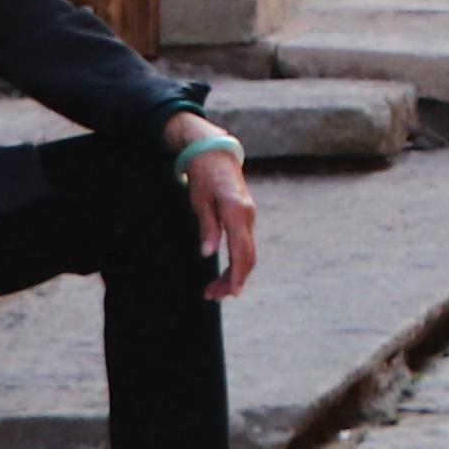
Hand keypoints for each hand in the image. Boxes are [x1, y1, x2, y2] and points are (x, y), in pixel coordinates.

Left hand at [169, 116, 258, 299]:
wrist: (216, 153)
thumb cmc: (203, 176)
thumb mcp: (199, 201)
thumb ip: (207, 228)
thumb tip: (208, 254)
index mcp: (235, 212)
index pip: (241, 251)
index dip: (237, 275)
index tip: (231, 293)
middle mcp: (247, 215)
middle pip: (247, 256)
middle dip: (233, 280)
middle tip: (212, 295)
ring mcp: (249, 216)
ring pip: (247, 252)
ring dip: (234, 273)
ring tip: (214, 288)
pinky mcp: (246, 216)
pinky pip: (245, 243)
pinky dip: (236, 260)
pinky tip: (224, 270)